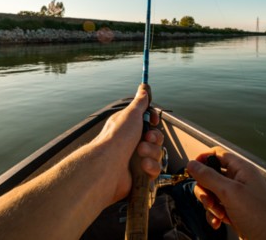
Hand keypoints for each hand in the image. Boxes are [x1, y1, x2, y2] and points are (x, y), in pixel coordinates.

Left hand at [92, 84, 162, 203]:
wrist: (108, 166)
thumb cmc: (117, 138)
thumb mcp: (130, 114)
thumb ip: (140, 102)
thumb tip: (143, 88)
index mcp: (129, 128)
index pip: (150, 123)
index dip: (154, 122)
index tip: (153, 121)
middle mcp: (132, 143)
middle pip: (156, 139)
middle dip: (154, 138)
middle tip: (145, 139)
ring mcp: (136, 160)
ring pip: (158, 154)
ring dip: (152, 152)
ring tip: (140, 153)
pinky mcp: (140, 176)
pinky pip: (155, 170)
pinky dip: (151, 167)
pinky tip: (142, 166)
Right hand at [187, 146, 265, 239]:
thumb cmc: (261, 215)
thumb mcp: (230, 192)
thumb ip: (209, 177)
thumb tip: (191, 164)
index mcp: (241, 169)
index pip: (217, 155)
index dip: (203, 160)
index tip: (192, 171)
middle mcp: (239, 181)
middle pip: (211, 177)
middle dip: (205, 190)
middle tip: (210, 201)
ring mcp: (238, 198)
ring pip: (213, 194)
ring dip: (210, 205)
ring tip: (218, 215)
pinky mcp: (236, 213)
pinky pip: (218, 209)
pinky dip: (214, 216)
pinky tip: (217, 223)